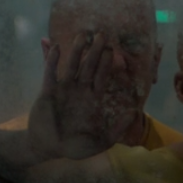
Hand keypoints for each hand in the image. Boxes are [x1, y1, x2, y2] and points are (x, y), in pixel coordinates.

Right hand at [32, 32, 138, 156]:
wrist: (49, 148)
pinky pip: (50, 73)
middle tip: (102, 34)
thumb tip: (134, 112)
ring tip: (82, 35)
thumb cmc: (75, 147)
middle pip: (89, 66)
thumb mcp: (101, 141)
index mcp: (92, 99)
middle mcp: (79, 90)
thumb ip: (118, 128)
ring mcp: (63, 89)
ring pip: (72, 65)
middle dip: (95, 51)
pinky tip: (57, 47)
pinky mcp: (48, 91)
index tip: (113, 49)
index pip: (101, 76)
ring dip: (77, 50)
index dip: (107, 63)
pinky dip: (52, 60)